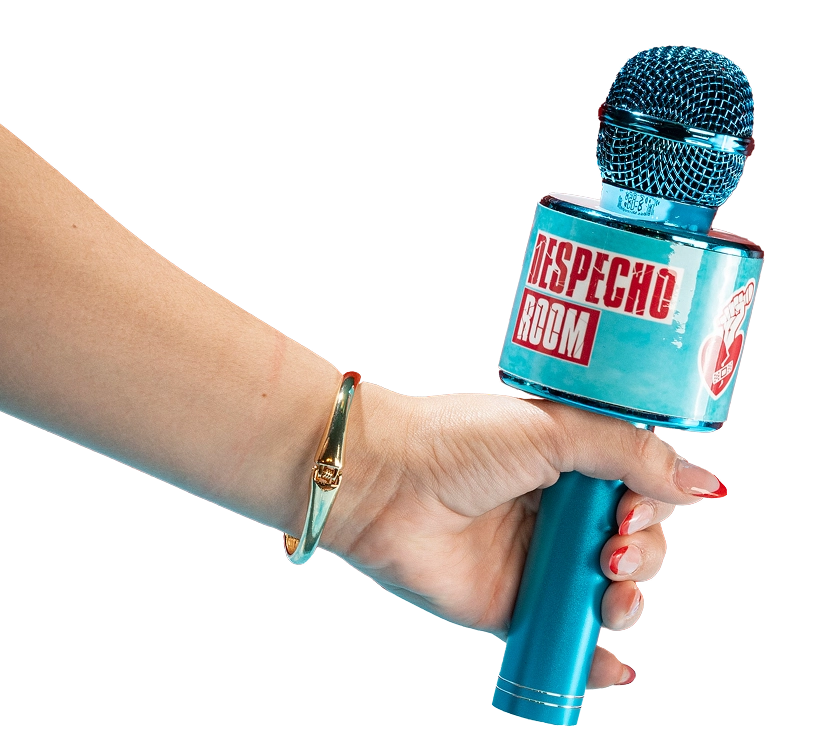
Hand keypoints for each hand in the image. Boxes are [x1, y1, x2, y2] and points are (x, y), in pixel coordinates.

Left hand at [324, 383, 724, 689]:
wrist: (389, 485)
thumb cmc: (462, 442)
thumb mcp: (553, 428)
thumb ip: (629, 454)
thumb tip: (703, 483)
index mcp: (572, 462)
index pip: (642, 492)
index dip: (652, 509)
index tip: (632, 512)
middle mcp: (561, 512)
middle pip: (638, 546)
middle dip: (643, 556)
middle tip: (609, 551)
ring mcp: (541, 562)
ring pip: (614, 594)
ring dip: (630, 602)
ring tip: (608, 595)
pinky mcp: (517, 606)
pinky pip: (571, 640)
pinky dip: (601, 661)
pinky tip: (616, 667)